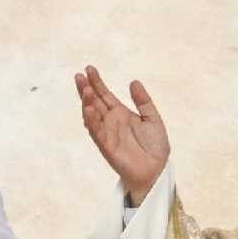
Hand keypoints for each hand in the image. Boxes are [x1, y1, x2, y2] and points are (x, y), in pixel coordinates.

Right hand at [75, 66, 170, 205]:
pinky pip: (97, 132)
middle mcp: (111, 122)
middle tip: (79, 75)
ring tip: (85, 90)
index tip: (89, 69)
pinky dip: (91, 120)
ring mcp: (107, 133)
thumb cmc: (155, 147)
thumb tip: (133, 81)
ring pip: (92, 116)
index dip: (97, 82)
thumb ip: (143, 101)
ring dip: (87, 103)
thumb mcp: (152, 118)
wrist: (157, 169)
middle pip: (95, 102)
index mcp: (121, 114)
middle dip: (86, 89)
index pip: (105, 95)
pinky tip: (88, 108)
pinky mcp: (107, 146)